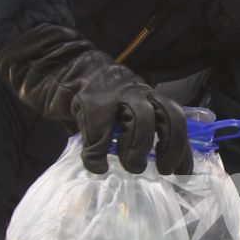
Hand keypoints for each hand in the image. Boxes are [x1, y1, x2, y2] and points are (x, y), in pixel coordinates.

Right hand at [0, 25, 191, 175]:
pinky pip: (98, 133)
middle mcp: (136, 92)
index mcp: (147, 95)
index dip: (181, 148)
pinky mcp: (88, 100)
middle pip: (165, 116)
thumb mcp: (121, 109)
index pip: (175, 119)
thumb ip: (137, 129)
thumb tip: (155, 165)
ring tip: (129, 167)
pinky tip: (96, 167)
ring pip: (140, 120)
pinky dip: (97, 156)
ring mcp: (114, 94)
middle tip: (158, 170)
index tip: (181, 173)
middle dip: (167, 147)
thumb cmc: (93, 96)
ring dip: (137, 149)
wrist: (59, 65)